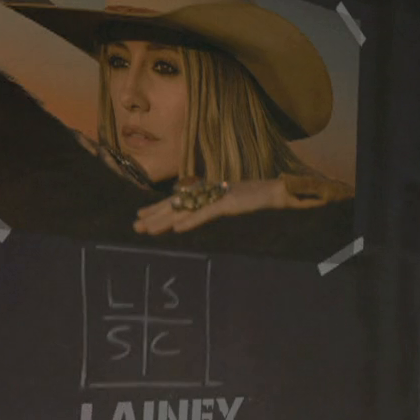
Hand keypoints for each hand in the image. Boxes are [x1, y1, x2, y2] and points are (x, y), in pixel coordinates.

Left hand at [133, 178, 327, 235]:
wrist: (284, 189)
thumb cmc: (263, 196)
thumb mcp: (236, 202)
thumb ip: (220, 206)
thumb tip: (205, 212)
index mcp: (211, 192)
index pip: (180, 200)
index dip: (160, 208)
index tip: (142, 216)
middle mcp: (211, 191)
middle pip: (177, 204)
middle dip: (155, 215)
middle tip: (135, 225)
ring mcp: (219, 196)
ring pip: (186, 209)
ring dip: (164, 220)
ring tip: (146, 229)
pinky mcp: (230, 203)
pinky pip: (206, 214)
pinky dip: (190, 222)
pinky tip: (176, 230)